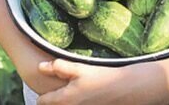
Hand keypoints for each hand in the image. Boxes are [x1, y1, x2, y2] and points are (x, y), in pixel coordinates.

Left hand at [35, 59, 168, 104]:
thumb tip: (40, 67)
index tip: (49, 86)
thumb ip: (59, 67)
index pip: (42, 102)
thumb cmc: (104, 77)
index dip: (44, 93)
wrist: (128, 89)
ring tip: (79, 91)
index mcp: (64, 100)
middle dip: (55, 99)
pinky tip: (89, 96)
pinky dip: (80, 102)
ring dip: (68, 100)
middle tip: (63, 87)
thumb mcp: (80, 69)